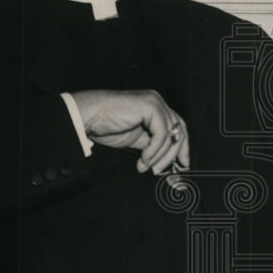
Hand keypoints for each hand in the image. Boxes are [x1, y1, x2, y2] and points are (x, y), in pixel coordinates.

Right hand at [72, 88, 189, 173]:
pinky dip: (154, 150)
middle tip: (163, 170)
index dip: (182, 146)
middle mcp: (157, 102)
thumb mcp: (136, 139)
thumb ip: (151, 145)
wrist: (89, 116)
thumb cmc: (106, 125)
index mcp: (154, 108)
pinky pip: (161, 134)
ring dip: (160, 155)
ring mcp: (154, 102)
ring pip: (170, 134)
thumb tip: (164, 159)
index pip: (177, 126)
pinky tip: (144, 159)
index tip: (183, 164)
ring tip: (148, 166)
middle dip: (173, 154)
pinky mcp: (150, 106)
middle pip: (178, 130)